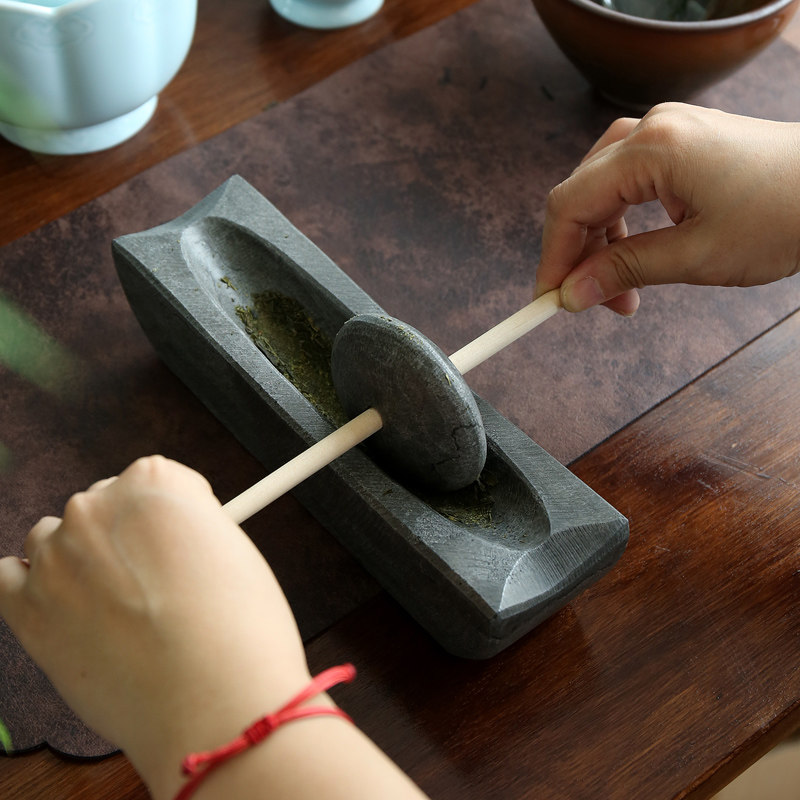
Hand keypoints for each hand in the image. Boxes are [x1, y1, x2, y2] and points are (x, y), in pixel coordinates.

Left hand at [0, 456, 310, 797]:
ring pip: (52, 539)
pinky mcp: (25, 608)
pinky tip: (65, 608)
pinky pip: (8, 578)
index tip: (177, 542)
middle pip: (101, 506)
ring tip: (115, 608)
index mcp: (154, 481)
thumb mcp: (236, 553)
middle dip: (122, 539)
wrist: (211, 700)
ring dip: (77, 562)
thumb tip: (174, 541)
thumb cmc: (237, 630)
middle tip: (151, 585)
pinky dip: (31, 587)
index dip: (171, 517)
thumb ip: (193, 530)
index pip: (152, 480)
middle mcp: (97, 506)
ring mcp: (55, 556)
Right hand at [536, 102, 799, 313]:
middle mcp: (651, 128)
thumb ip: (624, 272)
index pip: (570, 205)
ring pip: (602, 190)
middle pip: (581, 195)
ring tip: (622, 291)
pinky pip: (628, 182)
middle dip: (579, 254)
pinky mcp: (681, 142)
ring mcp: (667, 130)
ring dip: (601, 243)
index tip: (549, 301)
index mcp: (651, 149)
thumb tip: (571, 295)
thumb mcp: (696, 256)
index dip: (553, 258)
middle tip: (592, 303)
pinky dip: (623, 224)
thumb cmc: (785, 215)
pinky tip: (638, 253)